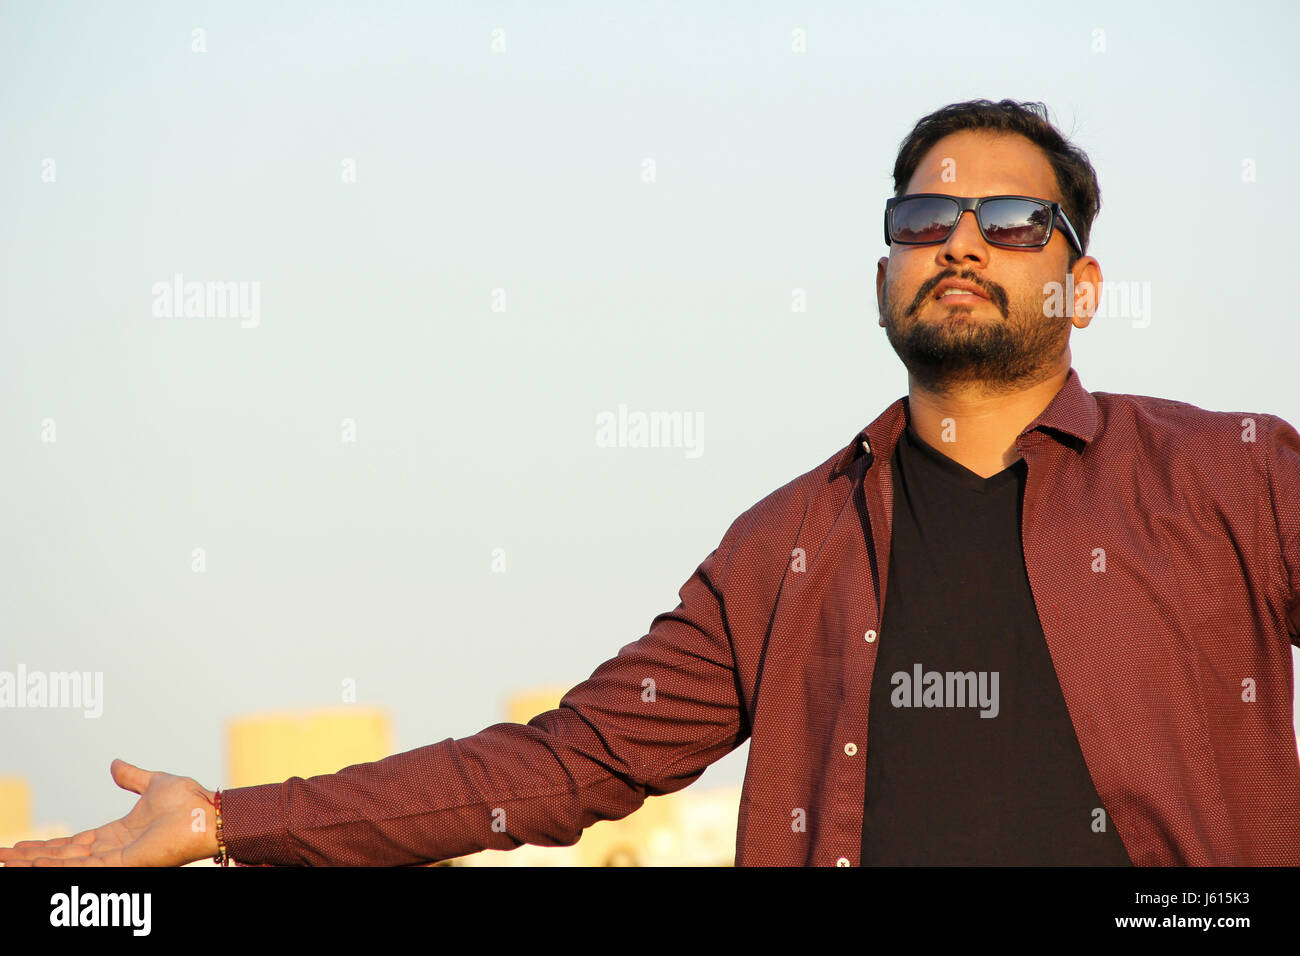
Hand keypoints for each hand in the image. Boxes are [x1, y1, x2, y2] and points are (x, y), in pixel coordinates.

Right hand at [0, 758, 220, 866]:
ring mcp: (119, 859)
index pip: (73, 844)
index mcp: (118, 834)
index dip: (46, 846)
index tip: (20, 845)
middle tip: (2, 856)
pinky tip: (35, 866)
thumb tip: (114, 764)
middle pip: (63, 857)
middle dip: (31, 858)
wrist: (210, 810)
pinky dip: (59, 867)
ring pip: (67, 865)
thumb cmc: (190, 801)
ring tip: (7, 862)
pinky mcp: (126, 864)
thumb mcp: (153, 783)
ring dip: (36, 863)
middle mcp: (114, 850)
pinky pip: (86, 868)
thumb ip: (131, 778)